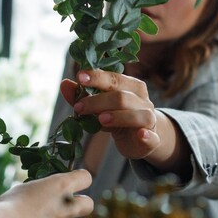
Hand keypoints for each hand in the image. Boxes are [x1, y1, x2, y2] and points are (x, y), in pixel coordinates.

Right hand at [0, 169, 94, 217]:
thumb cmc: (9, 207)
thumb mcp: (23, 190)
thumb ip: (38, 192)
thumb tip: (40, 196)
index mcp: (61, 186)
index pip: (84, 178)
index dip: (79, 181)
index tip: (72, 185)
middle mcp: (70, 206)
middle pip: (88, 204)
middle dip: (80, 207)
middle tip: (64, 210)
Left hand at [62, 69, 190, 174]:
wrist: (141, 139)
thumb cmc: (118, 117)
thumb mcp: (100, 107)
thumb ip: (83, 96)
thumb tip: (64, 84)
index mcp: (132, 87)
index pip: (114, 78)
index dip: (97, 77)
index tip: (79, 77)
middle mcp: (143, 101)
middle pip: (122, 97)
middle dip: (98, 101)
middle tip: (79, 107)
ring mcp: (150, 120)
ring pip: (138, 115)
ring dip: (119, 116)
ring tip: (100, 119)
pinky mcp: (152, 140)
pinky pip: (152, 137)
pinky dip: (147, 135)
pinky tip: (141, 135)